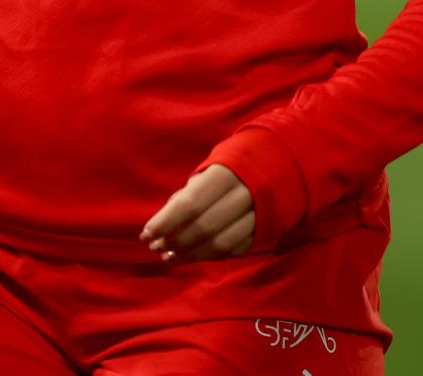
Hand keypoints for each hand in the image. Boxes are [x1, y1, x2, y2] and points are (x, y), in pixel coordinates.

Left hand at [139, 163, 254, 262]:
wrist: (276, 165)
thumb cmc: (230, 168)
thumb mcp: (207, 172)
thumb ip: (184, 197)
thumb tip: (157, 228)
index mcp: (226, 174)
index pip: (191, 203)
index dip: (166, 221)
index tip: (146, 234)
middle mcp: (245, 195)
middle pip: (204, 227)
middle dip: (176, 241)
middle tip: (157, 247)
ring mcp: (258, 216)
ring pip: (219, 244)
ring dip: (190, 254)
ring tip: (170, 257)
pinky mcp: (263, 232)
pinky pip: (232, 251)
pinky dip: (208, 256)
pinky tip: (192, 256)